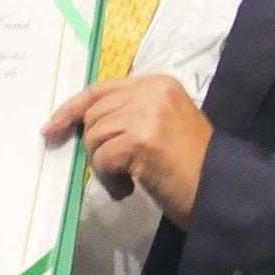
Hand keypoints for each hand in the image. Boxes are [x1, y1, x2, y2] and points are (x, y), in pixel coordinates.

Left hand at [44, 75, 212, 224]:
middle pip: (94, 113)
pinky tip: (128, 190)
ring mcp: (149, 114)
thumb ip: (129, 115)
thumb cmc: (192, 166)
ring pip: (95, 136)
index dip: (72, 109)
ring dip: (103, 166)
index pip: (101, 89)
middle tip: (114, 171)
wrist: (222, 191)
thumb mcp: (162, 126)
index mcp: (158, 83)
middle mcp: (153, 92)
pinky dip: (109, 179)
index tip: (51, 128)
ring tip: (126, 182)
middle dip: (94, 146)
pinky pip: (102, 158)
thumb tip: (81, 124)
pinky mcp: (143, 140)